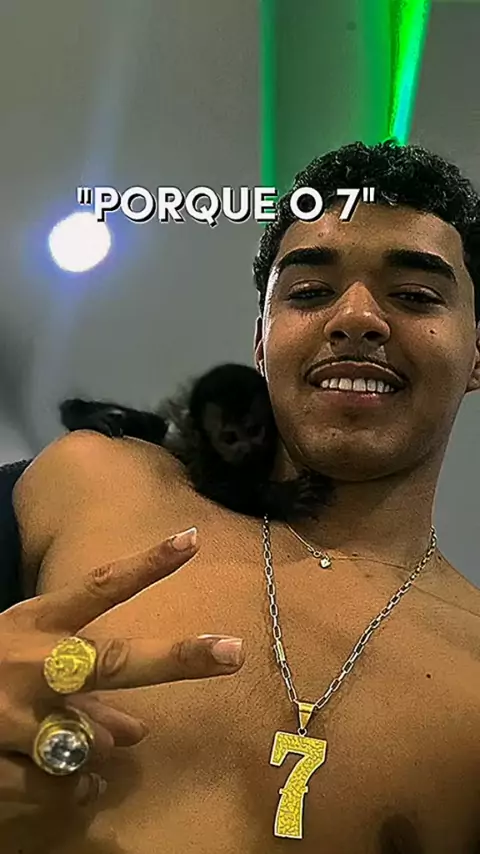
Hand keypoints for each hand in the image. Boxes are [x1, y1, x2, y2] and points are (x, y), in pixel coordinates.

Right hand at [0, 527, 244, 806]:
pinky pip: (65, 788)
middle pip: (114, 659)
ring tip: (71, 735)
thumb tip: (139, 730)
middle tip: (233, 651)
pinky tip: (73, 782)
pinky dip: (77, 789)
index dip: (146, 564)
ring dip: (96, 743)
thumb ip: (84, 690)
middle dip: (176, 657)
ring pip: (92, 738)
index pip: (99, 587)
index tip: (192, 540)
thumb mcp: (24, 657)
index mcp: (34, 624)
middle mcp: (30, 664)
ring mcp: (14, 716)